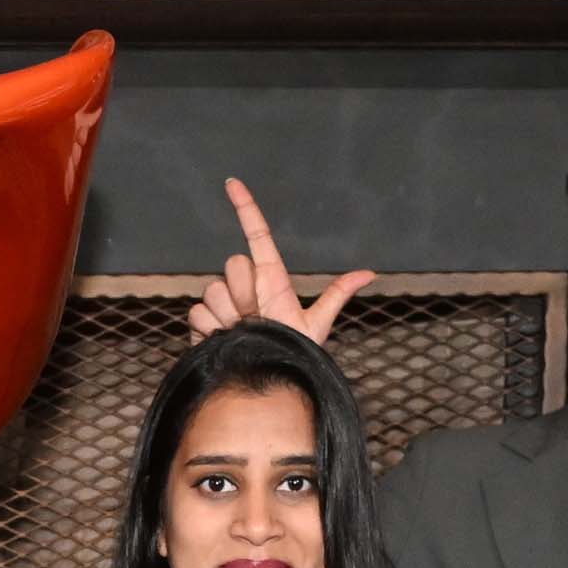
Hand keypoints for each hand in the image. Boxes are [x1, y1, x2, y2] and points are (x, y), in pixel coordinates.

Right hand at [185, 177, 375, 345]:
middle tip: (255, 317)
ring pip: (213, 290)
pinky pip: (197, 312)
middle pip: (233, 264)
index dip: (245, 207)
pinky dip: (210, 329)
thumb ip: (336, 295)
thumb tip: (369, 273)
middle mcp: (245, 286)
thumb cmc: (292, 352)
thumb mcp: (316, 324)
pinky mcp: (202, 321)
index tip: (232, 183)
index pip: (257, 235)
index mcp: (271, 278)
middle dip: (243, 291)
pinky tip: (223, 341)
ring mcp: (222, 303)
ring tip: (242, 334)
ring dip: (227, 316)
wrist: (264, 384)